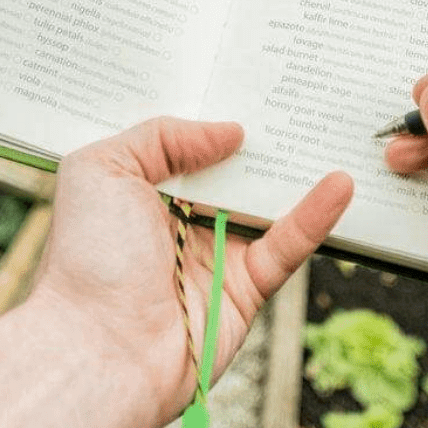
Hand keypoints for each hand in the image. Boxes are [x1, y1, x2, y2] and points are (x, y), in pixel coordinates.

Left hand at [0, 118, 351, 427]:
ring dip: (298, 171)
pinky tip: (338, 183)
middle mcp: (183, 219)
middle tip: (302, 93)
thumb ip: (163, 136)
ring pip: (267, 203)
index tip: (250, 77)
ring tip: (331, 128)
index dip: (216, 114)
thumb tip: (230, 132)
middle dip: (265, 136)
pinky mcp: (247, 288)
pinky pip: (287, 245)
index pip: (189, 144)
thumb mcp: (104, 168)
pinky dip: (316, 216)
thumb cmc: (89, 255)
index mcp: (145, 191)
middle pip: (235, 170)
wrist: (97, 350)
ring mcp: (217, 253)